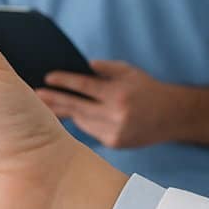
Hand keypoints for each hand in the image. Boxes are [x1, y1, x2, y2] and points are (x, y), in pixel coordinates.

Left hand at [37, 61, 181, 148]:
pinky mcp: (115, 143)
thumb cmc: (146, 89)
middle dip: (55, 100)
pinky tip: (70, 115)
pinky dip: (82, 122)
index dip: (65, 81)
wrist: (173, 116)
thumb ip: (106, 68)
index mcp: (119, 94)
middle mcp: (117, 115)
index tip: (47, 77)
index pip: (85, 86)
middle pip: (78, 107)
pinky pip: (91, 131)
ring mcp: (116, 132)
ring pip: (82, 121)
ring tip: (46, 104)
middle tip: (36, 95)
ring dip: (65, 112)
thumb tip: (83, 65)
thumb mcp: (129, 71)